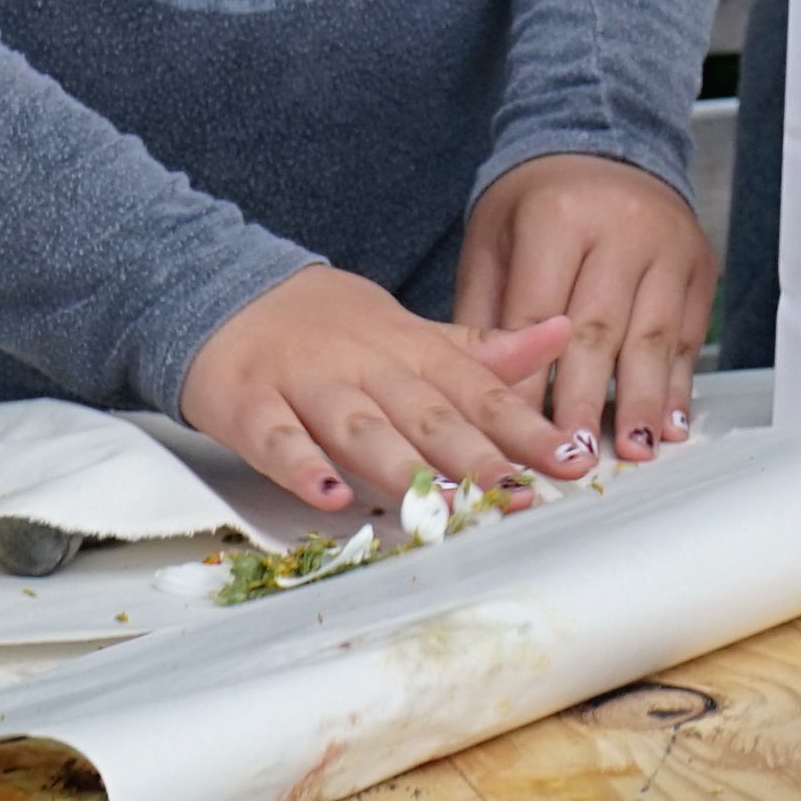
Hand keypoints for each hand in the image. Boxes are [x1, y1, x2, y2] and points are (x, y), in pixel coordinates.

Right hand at [178, 266, 591, 514]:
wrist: (229, 293)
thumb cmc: (333, 328)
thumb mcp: (412, 332)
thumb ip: (483, 349)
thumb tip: (564, 332)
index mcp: (413, 351)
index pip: (478, 392)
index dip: (526, 428)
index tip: (571, 460)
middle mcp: (367, 366)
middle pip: (428, 415)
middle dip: (476, 457)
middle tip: (518, 495)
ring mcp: (307, 384)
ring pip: (361, 428)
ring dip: (403, 469)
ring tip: (444, 507)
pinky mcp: (249, 404)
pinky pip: (276, 438)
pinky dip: (301, 467)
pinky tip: (329, 497)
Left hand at [457, 153, 715, 466]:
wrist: (605, 147)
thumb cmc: (539, 204)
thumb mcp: (493, 242)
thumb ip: (486, 315)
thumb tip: (482, 396)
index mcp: (557, 216)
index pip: (536, 313)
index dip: (526, 378)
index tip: (513, 432)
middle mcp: (620, 228)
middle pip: (598, 329)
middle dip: (584, 400)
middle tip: (573, 455)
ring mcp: (667, 246)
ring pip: (651, 336)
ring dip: (641, 401)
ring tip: (634, 451)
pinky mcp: (698, 267)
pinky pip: (687, 335)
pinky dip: (678, 385)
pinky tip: (670, 423)